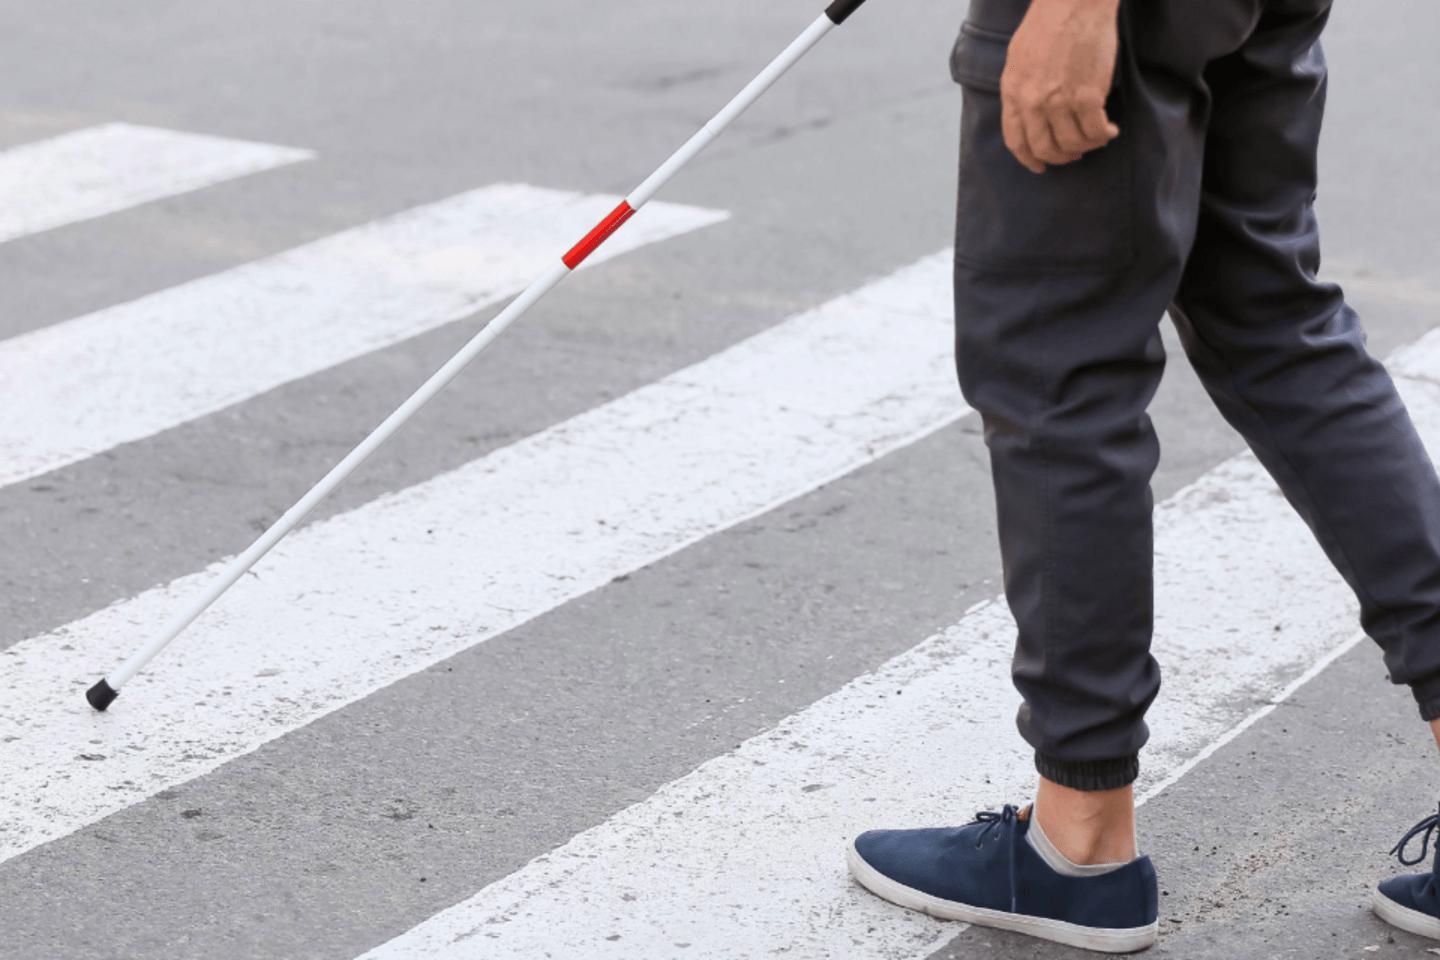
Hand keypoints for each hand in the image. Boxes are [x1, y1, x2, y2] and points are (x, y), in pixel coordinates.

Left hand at [1000, 0, 1120, 173]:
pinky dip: (1104, 136)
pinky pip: (1095, 131)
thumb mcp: (1018, 58)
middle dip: (1060, 157)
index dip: (1029, 158)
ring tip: (1096, 138)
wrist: (1073, 2)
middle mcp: (1033, 102)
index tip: (1039, 166)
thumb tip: (1027, 112)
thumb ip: (1020, 87)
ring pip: (1072, 143)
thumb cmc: (1048, 23)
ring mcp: (1059, 101)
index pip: (1016, 139)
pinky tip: (1110, 130)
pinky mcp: (1087, 96)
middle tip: (1074, 153)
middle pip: (1045, 148)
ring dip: (1086, 146)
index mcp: (1012, 92)